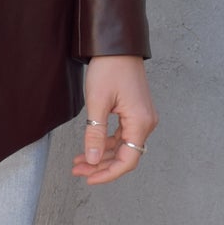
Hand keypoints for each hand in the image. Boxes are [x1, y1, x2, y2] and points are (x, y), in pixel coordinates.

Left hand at [71, 55, 156, 184]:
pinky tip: (89, 147)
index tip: (89, 178)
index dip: (108, 173)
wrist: (117, 46)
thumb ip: (95, 134)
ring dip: (101, 155)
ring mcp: (142, 118)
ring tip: (78, 161)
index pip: (127, 160)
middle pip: (125, 155)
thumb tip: (92, 159)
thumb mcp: (97, 103)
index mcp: (140, 122)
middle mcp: (146, 123)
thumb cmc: (109, 69)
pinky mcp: (135, 112)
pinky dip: (105, 143)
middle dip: (100, 165)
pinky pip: (122, 135)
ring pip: (122, 146)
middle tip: (77, 170)